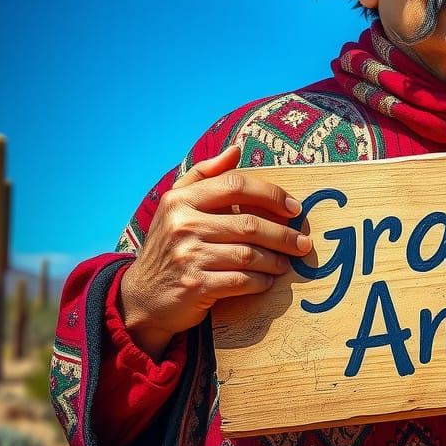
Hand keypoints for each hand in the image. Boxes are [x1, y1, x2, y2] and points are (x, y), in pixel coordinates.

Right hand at [119, 145, 311, 359]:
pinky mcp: (196, 287)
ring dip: (276, 259)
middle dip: (284, 234)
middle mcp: (182, 225)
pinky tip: (268, 280)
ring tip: (287, 262)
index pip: (236, 185)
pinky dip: (261, 281)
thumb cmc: (169, 244)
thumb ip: (206, 174)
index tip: (294, 207)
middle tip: (303, 242)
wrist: (141, 297)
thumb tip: (237, 149)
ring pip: (249, 254)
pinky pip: (241, 281)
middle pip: (249, 224)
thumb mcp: (177, 204)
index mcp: (181, 200)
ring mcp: (188, 257)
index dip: (271, 194)